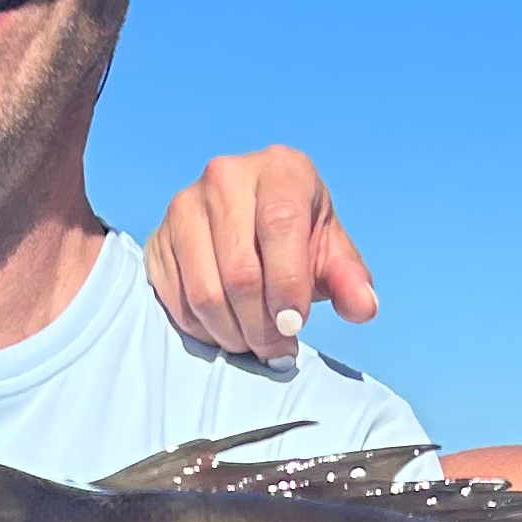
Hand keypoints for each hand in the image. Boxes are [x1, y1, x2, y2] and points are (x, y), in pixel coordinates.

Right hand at [145, 146, 377, 364]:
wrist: (250, 220)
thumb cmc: (297, 237)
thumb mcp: (331, 252)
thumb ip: (351, 280)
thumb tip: (363, 308)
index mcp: (280, 170)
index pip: (280, 226)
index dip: (288, 285)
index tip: (295, 326)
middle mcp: (226, 177)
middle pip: (240, 270)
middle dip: (261, 326)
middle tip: (277, 350)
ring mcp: (184, 205)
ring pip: (205, 290)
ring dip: (232, 334)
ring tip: (253, 345)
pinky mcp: (158, 237)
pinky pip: (176, 298)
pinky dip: (202, 329)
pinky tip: (225, 332)